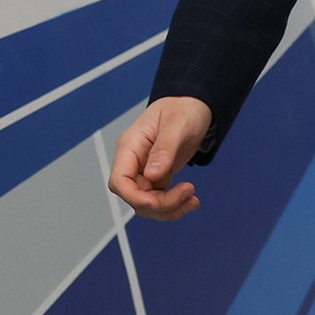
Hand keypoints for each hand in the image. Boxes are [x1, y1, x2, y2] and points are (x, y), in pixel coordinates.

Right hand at [107, 96, 213, 221]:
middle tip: (188, 193)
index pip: (119, 180)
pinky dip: (174, 205)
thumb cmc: (183, 109)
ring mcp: (144, 171)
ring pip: (147, 203)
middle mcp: (134, 161)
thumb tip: (152, 175)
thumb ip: (164, 149)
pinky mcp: (157, 177)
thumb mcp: (176, 124)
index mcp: (130, 146)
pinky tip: (191, 200)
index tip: (156, 202)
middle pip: (135, 197)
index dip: (134, 197)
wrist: (194, 106)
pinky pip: (160, 200)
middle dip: (160, 204)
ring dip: (169, 208)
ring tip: (192, 200)